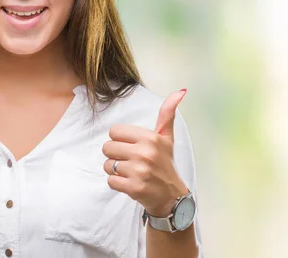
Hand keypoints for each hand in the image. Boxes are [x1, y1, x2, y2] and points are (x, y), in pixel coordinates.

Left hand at [102, 89, 188, 216]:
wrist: (171, 196)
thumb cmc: (165, 164)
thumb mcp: (167, 138)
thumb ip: (167, 114)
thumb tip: (180, 91)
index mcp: (151, 138)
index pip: (114, 131)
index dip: (120, 140)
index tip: (131, 147)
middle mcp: (145, 153)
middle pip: (108, 147)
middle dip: (115, 155)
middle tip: (129, 161)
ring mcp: (140, 171)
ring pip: (107, 165)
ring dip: (115, 170)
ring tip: (130, 172)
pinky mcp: (134, 188)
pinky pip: (110, 181)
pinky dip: (116, 183)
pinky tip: (129, 183)